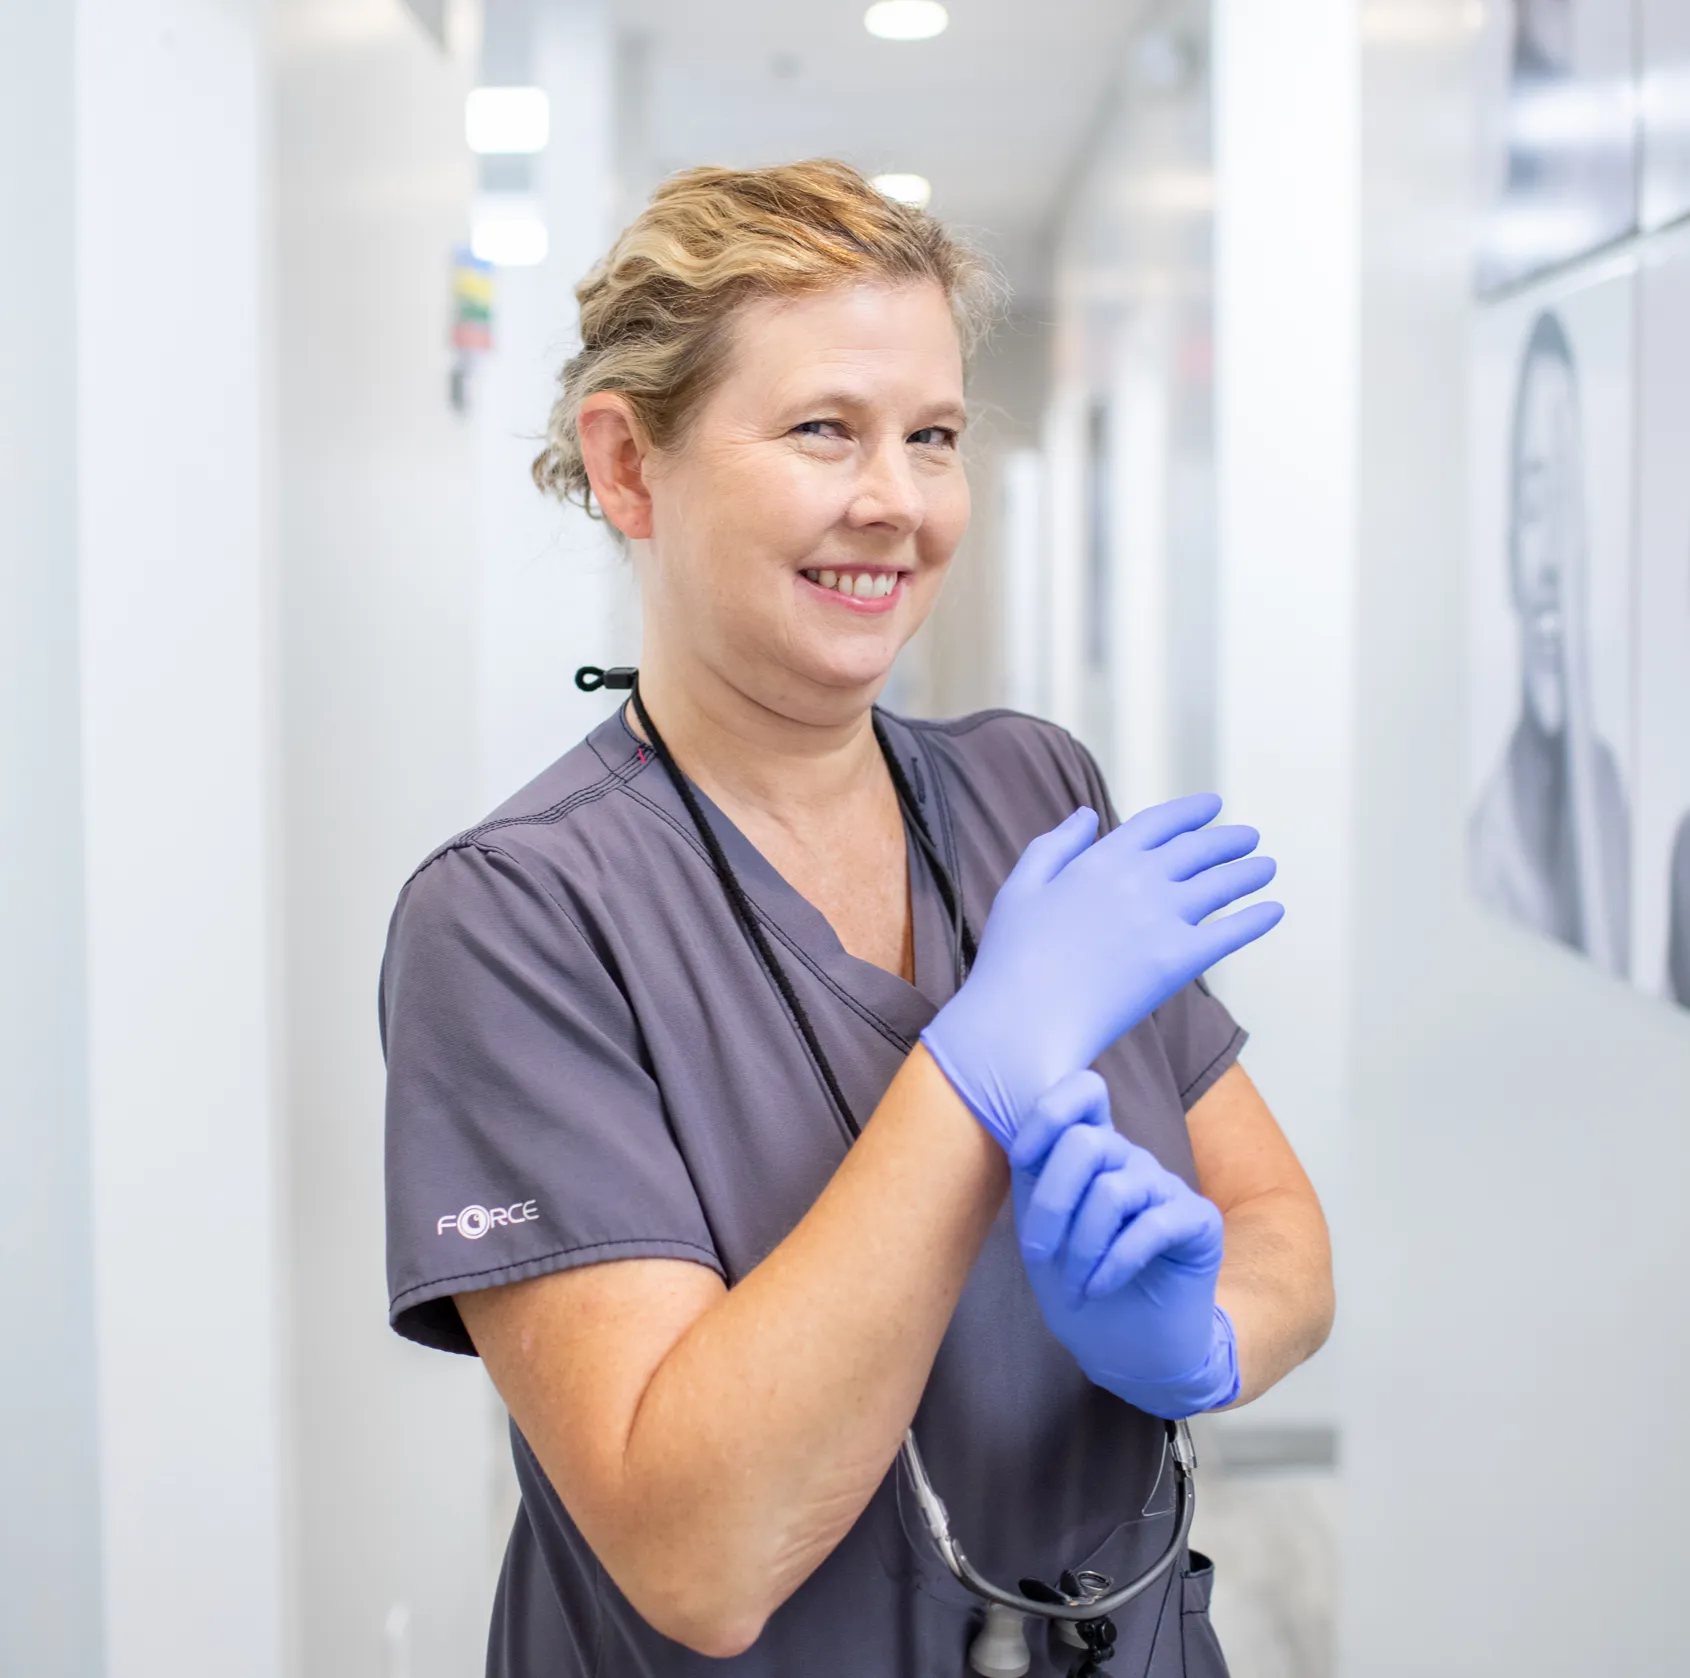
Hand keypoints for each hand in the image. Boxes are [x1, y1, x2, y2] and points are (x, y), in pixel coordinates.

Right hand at [920, 793, 1281, 1145]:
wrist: (1022, 1021)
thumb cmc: (1011, 959)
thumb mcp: (1020, 888)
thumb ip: (1054, 846)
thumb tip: (1086, 814)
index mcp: (1100, 859)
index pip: (1158, 823)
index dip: (1191, 812)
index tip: (1214, 806)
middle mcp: (1137, 880)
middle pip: (1198, 850)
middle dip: (1228, 841)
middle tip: (1249, 838)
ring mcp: (1160, 919)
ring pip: (1221, 885)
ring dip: (1249, 872)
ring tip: (1266, 868)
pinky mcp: (1177, 961)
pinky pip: (1230, 932)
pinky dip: (1257, 919)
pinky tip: (1273, 911)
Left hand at [1009, 1071, 1238, 1419]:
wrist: (1132, 1354)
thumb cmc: (1080, 1285)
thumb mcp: (1041, 1231)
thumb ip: (1033, 1181)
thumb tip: (1013, 1140)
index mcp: (1092, 1152)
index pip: (1084, 1091)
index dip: (1047, 1113)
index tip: (1021, 1160)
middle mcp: (1131, 1159)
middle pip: (1086, 1142)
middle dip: (1051, 1204)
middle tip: (1037, 1256)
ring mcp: (1166, 1187)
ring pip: (1112, 1190)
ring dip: (1080, 1248)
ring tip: (1073, 1288)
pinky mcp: (1198, 1220)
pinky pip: (1151, 1227)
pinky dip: (1114, 1264)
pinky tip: (1099, 1289)